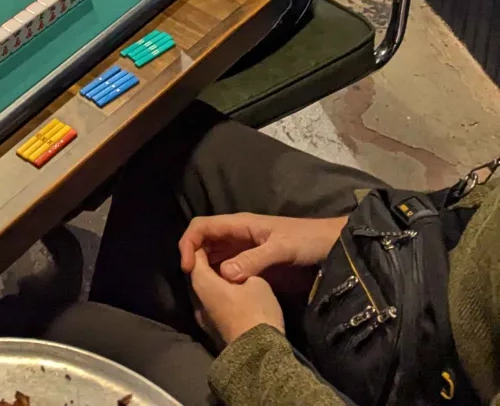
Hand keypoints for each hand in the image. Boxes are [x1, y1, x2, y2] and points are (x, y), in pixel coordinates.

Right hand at [179, 212, 348, 292]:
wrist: (330, 244)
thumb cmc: (307, 240)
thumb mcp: (282, 249)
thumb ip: (254, 259)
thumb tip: (224, 273)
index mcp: (240, 224)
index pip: (202, 227)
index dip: (188, 243)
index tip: (186, 268)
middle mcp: (238, 234)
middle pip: (204, 241)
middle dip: (193, 257)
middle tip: (193, 284)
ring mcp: (245, 248)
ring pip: (214, 255)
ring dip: (205, 269)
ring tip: (203, 291)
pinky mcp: (253, 262)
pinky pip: (228, 267)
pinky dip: (219, 277)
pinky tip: (221, 292)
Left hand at [190, 248, 285, 349]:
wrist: (258, 356)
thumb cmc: (255, 312)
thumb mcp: (256, 281)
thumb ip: (243, 268)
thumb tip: (237, 270)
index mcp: (201, 282)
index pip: (196, 254)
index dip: (206, 243)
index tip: (220, 238)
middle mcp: (196, 300)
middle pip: (199, 274)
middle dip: (211, 263)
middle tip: (229, 255)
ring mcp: (204, 319)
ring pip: (206, 293)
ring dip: (217, 282)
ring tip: (235, 274)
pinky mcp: (214, 332)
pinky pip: (213, 307)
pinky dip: (221, 297)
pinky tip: (236, 296)